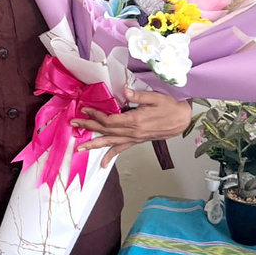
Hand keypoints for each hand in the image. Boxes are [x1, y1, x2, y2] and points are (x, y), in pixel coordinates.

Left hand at [71, 88, 191, 167]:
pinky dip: (111, 156)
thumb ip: (139, 96)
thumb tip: (125, 90)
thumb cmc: (170, 106)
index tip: (85, 108)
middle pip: (106, 131)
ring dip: (94, 144)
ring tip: (79, 147)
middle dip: (88, 127)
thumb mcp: (156, 97)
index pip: (110, 120)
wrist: (182, 120)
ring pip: (111, 143)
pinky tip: (103, 164)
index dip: (96, 114)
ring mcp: (135, 138)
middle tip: (73, 124)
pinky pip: (122, 150)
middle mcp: (133, 133)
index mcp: (136, 121)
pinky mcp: (137, 141)